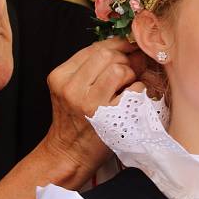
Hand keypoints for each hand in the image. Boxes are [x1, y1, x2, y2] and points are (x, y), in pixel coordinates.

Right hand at [40, 38, 146, 187]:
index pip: (93, 48)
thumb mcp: (74, 89)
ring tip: (125, 88)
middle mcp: (71, 88)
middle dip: (124, 60)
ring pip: (119, 69)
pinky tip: (130, 100)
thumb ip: (94, 67)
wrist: (70, 154)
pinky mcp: (107, 116)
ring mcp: (88, 102)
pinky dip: (138, 90)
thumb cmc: (77, 120)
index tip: (129, 46)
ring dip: (130, 75)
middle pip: (107, 55)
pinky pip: (133, 89)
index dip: (116, 44)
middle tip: (129, 71)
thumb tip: (130, 47)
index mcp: (60, 77)